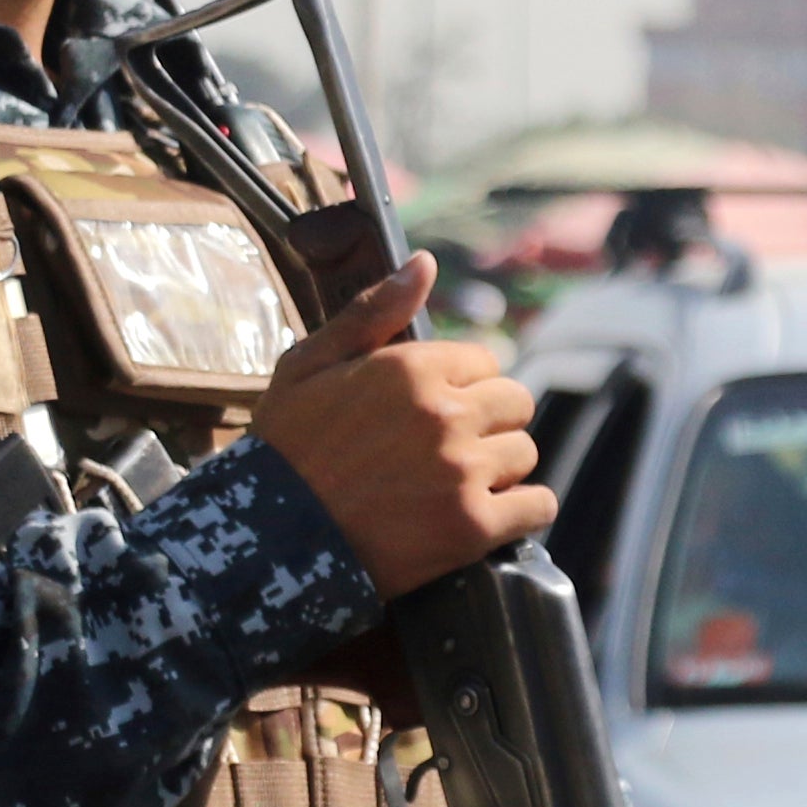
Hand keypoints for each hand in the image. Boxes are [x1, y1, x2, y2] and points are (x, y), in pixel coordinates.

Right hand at [252, 255, 553, 596]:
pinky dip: (522, 512)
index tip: (433, 411)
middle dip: (488, 423)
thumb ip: (372, 312)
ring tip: (457, 485)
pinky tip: (489, 516)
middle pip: (515, 403)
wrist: (269, 543)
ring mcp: (463, 472)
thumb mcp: (308, 367)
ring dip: (501, 468)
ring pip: (525, 454)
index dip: (461, 386)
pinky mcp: (472, 527)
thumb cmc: (284, 450)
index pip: (484, 362)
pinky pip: (538, 506)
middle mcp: (446, 414)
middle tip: (449, 449)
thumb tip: (425, 263)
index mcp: (411, 369)